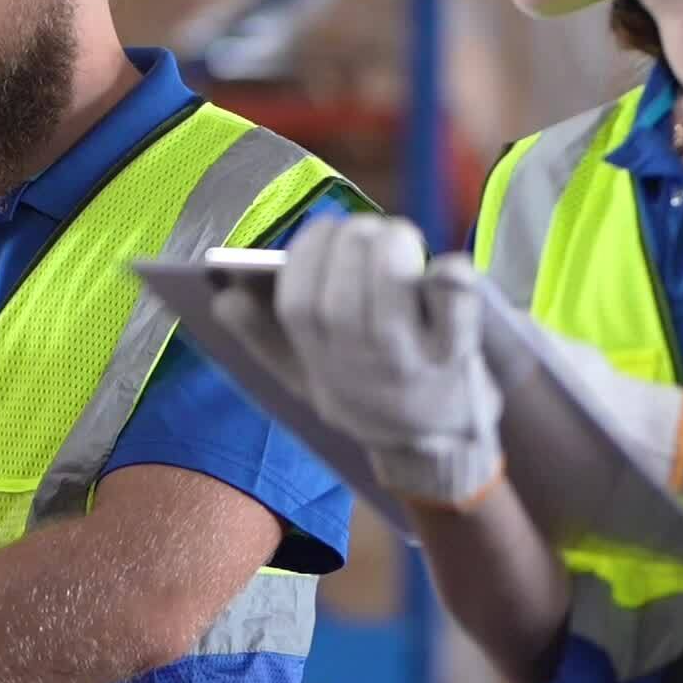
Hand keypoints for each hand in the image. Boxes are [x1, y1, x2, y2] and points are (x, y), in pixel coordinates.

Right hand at [278, 217, 505, 511]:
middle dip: (355, 238)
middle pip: (345, 287)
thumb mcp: (306, 380)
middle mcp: (361, 362)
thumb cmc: (366, 397)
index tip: (324, 231)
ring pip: (392, 284)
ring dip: (394, 245)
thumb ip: (263, 338)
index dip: (308, 250)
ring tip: (397, 239)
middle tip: (367, 231)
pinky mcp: (458, 352)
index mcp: (320, 362)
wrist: (435, 451)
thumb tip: (224, 300)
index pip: (298, 299)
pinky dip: (452, 278)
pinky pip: (456, 304)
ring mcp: (411, 360)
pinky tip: (445, 268)